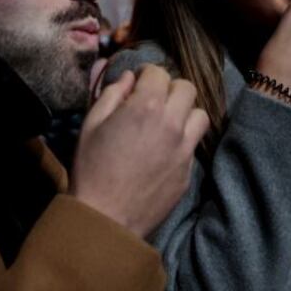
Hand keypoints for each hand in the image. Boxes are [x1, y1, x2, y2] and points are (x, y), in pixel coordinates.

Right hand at [72, 65, 209, 238]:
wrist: (105, 217)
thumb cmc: (91, 168)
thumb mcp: (91, 123)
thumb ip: (112, 93)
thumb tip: (128, 78)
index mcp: (146, 106)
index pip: (159, 72)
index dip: (146, 74)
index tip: (138, 82)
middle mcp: (172, 123)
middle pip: (187, 88)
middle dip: (170, 89)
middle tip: (153, 100)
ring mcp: (184, 149)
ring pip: (199, 115)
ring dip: (184, 113)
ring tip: (166, 123)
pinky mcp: (188, 171)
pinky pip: (194, 144)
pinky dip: (183, 140)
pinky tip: (163, 149)